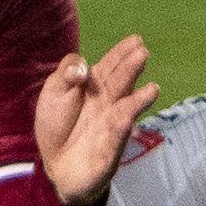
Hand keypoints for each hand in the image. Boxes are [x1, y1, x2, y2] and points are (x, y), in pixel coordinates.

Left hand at [35, 35, 160, 205]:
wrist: (56, 164)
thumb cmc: (57, 125)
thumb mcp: (53, 93)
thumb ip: (66, 74)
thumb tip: (84, 67)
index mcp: (95, 85)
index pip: (110, 65)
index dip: (122, 53)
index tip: (136, 40)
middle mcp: (108, 102)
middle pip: (120, 83)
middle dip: (130, 68)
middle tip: (142, 53)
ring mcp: (111, 124)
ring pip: (125, 108)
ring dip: (138, 99)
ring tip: (153, 89)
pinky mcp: (109, 148)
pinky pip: (116, 135)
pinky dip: (123, 125)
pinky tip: (128, 117)